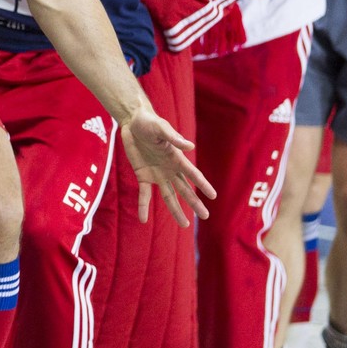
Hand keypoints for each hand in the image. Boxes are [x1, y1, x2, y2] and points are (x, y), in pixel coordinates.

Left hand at [118, 108, 214, 226]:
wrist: (132, 122)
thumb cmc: (149, 122)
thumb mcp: (161, 128)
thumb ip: (174, 138)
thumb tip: (190, 146)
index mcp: (176, 158)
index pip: (193, 174)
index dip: (203, 185)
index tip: (213, 196)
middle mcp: (169, 169)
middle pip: (184, 189)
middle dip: (195, 203)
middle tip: (205, 216)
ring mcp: (157, 174)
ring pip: (168, 196)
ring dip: (176, 210)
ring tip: (185, 225)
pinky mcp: (143, 175)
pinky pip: (144, 195)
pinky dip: (143, 207)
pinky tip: (143, 220)